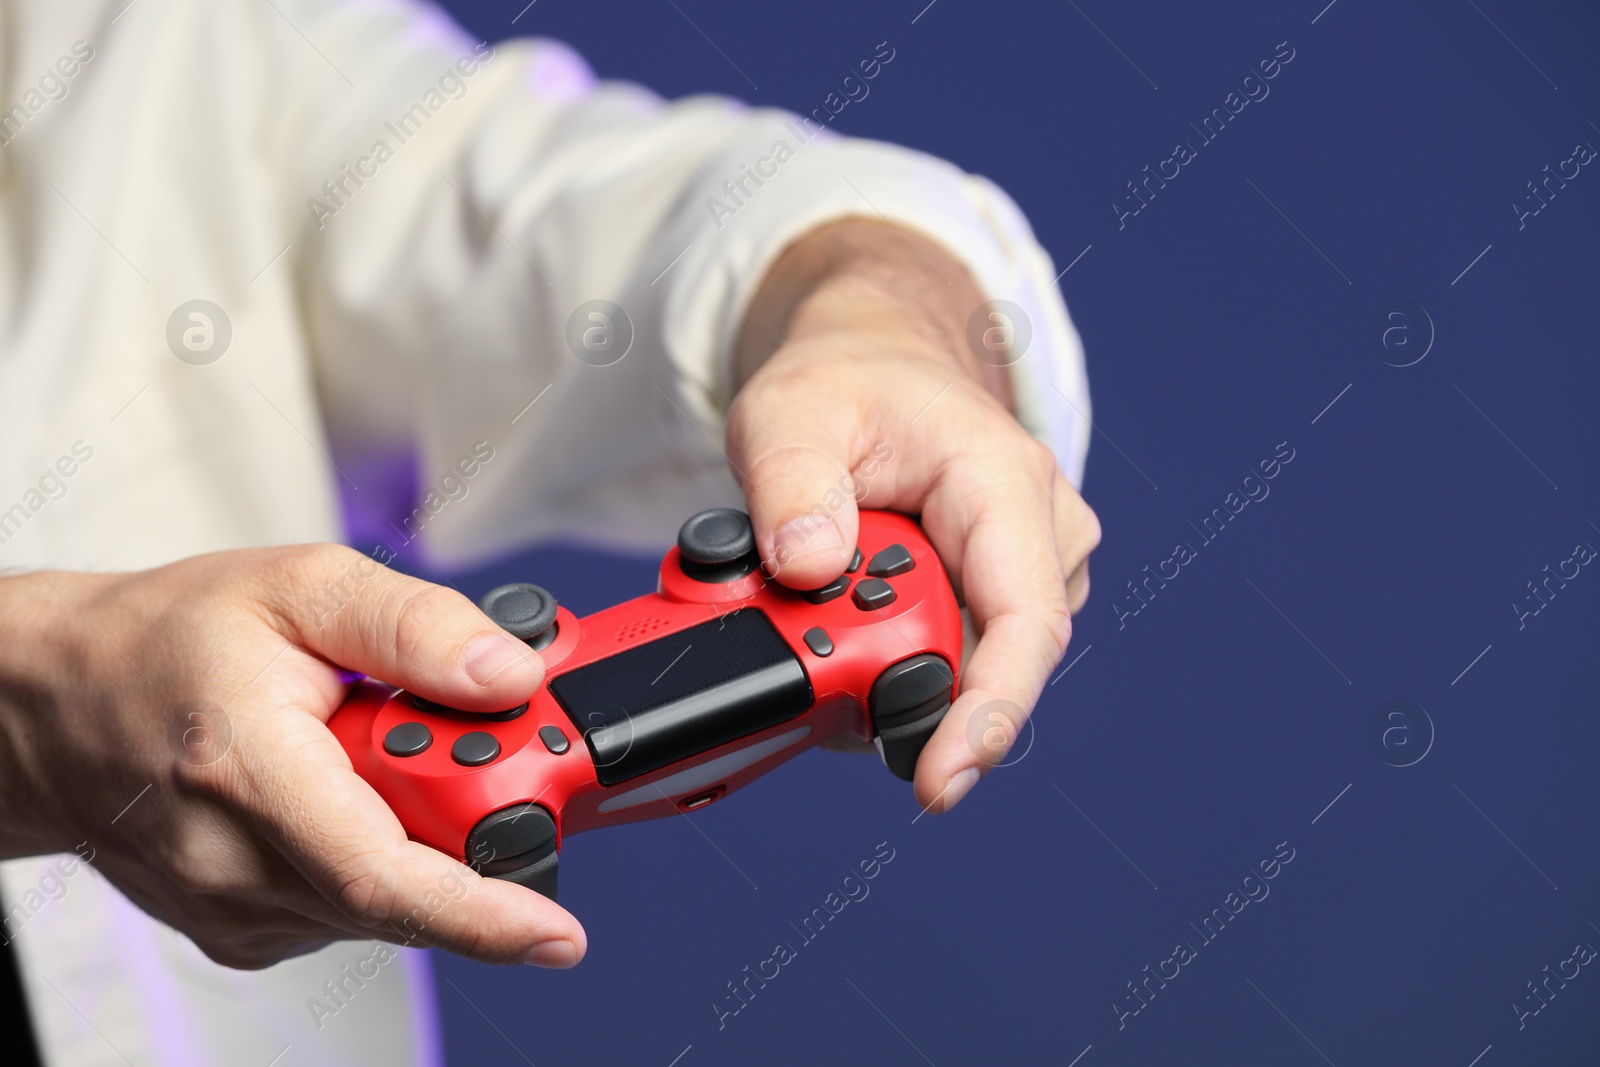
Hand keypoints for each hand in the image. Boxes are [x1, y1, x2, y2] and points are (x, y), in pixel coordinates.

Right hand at [0, 546, 584, 968]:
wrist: (53, 702)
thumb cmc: (164, 641)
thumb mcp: (300, 587)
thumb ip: (415, 627)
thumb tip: (509, 675)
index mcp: (248, 770)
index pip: (382, 875)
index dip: (484, 915)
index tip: (559, 934)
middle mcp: (235, 864)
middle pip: (406, 887)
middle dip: (472, 827)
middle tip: (468, 746)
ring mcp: (235, 911)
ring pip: (385, 903)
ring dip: (422, 836)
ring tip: (378, 750)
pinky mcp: (243, 933)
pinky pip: (351, 910)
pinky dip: (381, 856)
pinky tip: (347, 794)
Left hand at [728, 218, 1099, 812]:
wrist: (876, 365)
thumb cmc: (846, 383)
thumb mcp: (788, 412)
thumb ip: (790, 484)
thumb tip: (807, 567)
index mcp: (1004, 481)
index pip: (1023, 621)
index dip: (987, 713)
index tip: (939, 781)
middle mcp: (1041, 531)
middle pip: (985, 661)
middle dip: (892, 682)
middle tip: (802, 646)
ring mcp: (1030, 568)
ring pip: (966, 664)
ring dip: (886, 663)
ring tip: (820, 604)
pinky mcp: (1002, 596)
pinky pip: (954, 655)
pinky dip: (892, 654)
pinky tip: (849, 618)